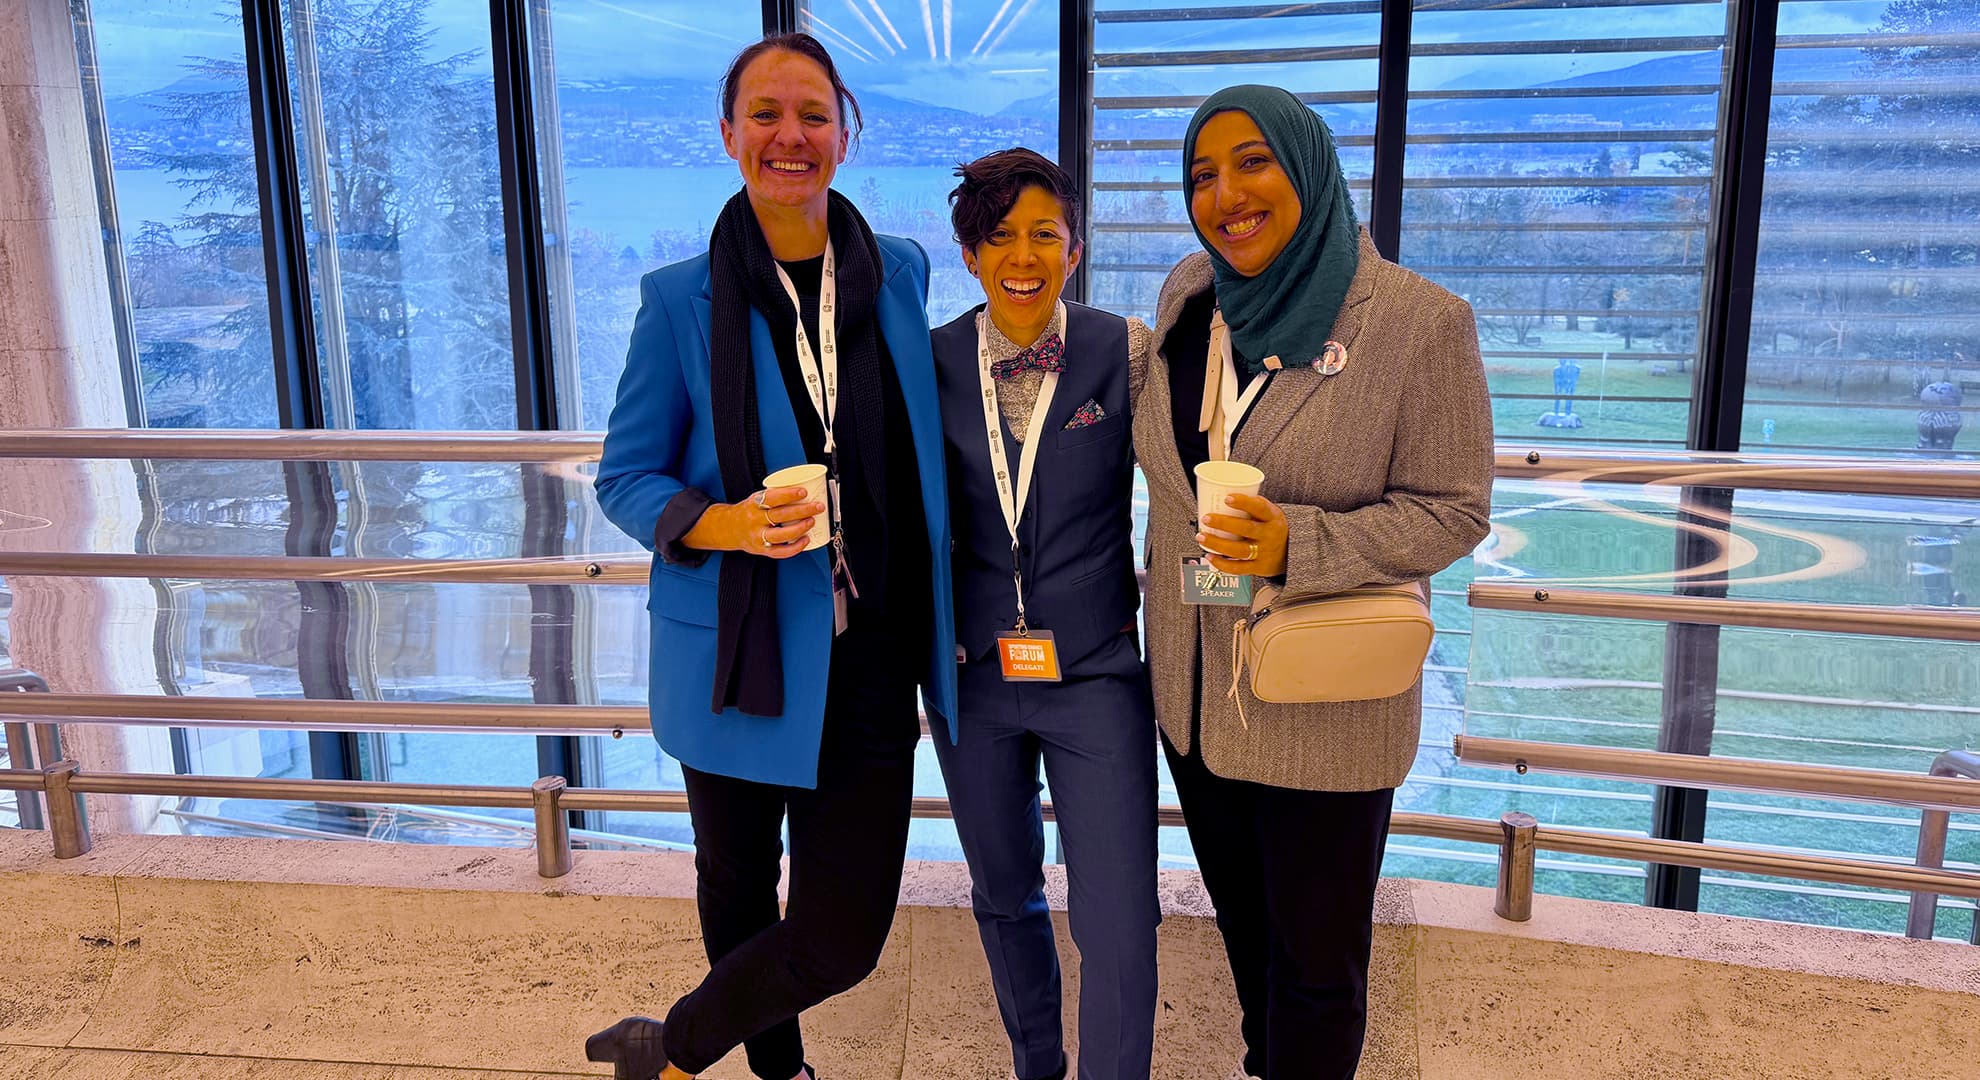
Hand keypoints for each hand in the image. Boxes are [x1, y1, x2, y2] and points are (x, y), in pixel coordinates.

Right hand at [682, 485, 824, 558]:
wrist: (728, 528)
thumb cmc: (748, 511)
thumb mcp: (756, 498)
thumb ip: (774, 495)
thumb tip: (801, 486)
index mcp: (753, 504)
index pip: (771, 498)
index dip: (788, 495)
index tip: (803, 492)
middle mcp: (755, 521)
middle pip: (780, 516)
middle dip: (802, 511)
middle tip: (817, 507)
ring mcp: (758, 537)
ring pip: (781, 535)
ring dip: (800, 528)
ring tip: (811, 521)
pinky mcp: (762, 549)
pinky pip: (780, 552)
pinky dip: (795, 547)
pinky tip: (805, 540)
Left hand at [1197, 492, 1288, 576]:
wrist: (1291, 552)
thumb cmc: (1271, 527)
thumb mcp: (1269, 513)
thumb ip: (1250, 506)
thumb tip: (1218, 493)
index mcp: (1273, 517)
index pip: (1260, 508)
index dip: (1243, 502)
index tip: (1227, 498)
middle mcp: (1270, 535)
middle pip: (1246, 529)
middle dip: (1223, 523)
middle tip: (1206, 518)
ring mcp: (1264, 553)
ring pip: (1239, 550)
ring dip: (1217, 543)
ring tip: (1202, 537)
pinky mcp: (1258, 567)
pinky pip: (1238, 568)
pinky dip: (1222, 564)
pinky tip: (1210, 557)